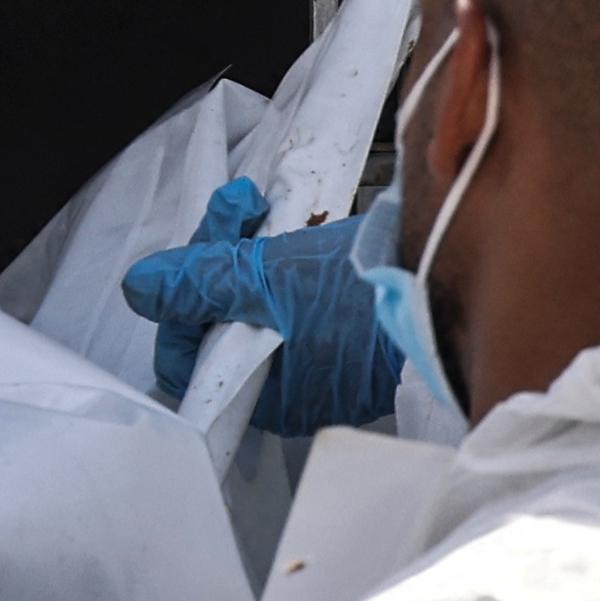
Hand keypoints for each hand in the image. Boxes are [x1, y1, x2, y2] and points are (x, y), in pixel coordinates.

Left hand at [119, 180, 411, 435]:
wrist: (456, 281)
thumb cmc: (372, 293)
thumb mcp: (273, 275)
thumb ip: (203, 283)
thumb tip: (142, 288)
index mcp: (268, 395)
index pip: (190, 352)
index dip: (185, 291)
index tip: (212, 235)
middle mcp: (290, 389)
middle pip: (217, 320)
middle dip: (220, 255)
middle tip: (242, 204)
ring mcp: (318, 363)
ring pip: (251, 306)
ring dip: (247, 252)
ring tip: (263, 207)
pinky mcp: (343, 336)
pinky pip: (288, 303)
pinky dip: (280, 265)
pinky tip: (289, 231)